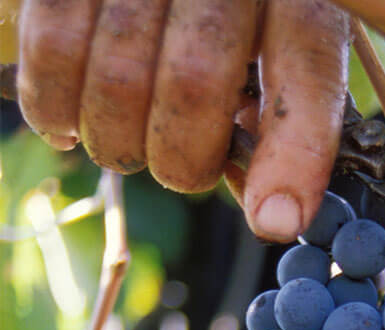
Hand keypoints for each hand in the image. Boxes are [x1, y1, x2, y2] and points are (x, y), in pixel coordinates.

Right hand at [16, 0, 348, 241]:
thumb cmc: (231, 26)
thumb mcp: (276, 61)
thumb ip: (282, 124)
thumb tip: (271, 211)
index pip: (305, 73)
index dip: (295, 157)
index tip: (276, 221)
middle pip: (193, 86)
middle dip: (183, 161)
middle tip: (181, 168)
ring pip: (118, 80)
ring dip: (120, 144)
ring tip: (128, 142)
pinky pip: (52, 50)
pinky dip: (55, 110)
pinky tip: (71, 124)